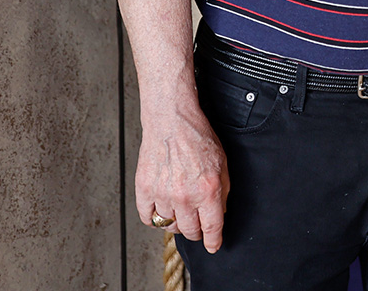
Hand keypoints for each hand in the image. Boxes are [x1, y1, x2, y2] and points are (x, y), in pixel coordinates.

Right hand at [135, 102, 229, 253]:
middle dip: (196, 230)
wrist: (172, 121)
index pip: (212, 227)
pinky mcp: (144, 190)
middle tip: (197, 223)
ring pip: (169, 225)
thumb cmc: (198, 137)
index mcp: (208, 189)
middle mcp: (185, 196)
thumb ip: (223, 191)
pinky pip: (148, 218)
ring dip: (176, 220)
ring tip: (180, 206)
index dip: (213, 240)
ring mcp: (163, 194)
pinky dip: (155, 216)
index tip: (213, 245)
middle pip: (189, 231)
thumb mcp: (222, 162)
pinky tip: (162, 205)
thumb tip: (219, 213)